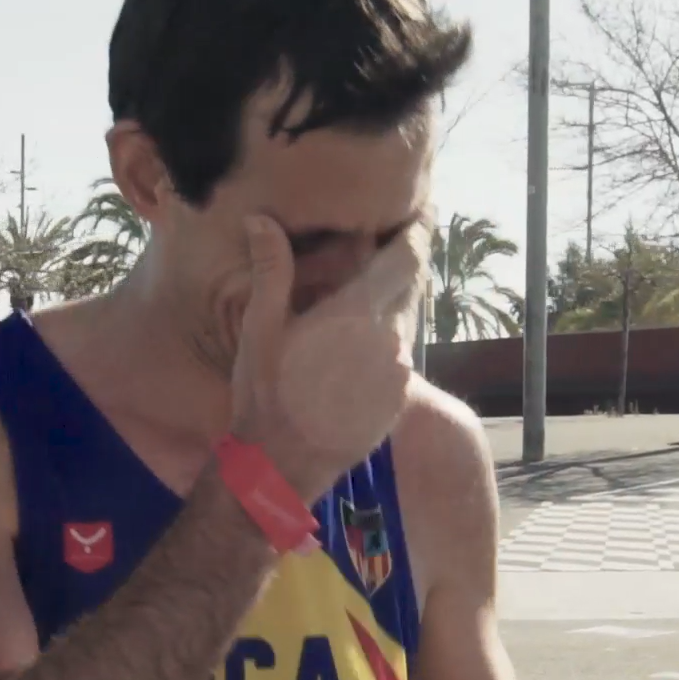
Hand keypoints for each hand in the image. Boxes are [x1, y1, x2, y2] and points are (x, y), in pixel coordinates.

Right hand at [228, 214, 421, 500]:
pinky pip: (401, 354)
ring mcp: (398, 372)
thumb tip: (262, 219)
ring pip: (407, 319)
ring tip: (361, 297)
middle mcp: (388, 340)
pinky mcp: (399, 397)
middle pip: (411, 285)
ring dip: (391, 303)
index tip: (418, 211)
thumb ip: (271, 272)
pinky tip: (357, 344)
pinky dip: (387, 339)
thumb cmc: (264, 397)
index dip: (418, 231)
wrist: (282, 468)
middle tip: (384, 245)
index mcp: (356, 315)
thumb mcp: (260, 332)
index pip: (407, 258)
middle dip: (400, 264)